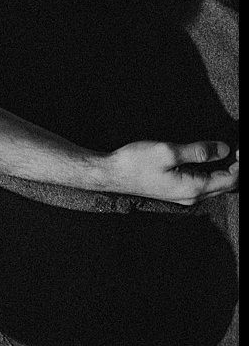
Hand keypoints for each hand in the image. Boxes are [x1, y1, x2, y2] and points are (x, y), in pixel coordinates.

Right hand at [100, 140, 238, 204]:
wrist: (110, 174)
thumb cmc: (135, 162)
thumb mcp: (168, 151)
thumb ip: (199, 151)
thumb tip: (224, 149)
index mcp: (194, 187)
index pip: (231, 179)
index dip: (240, 164)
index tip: (240, 149)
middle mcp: (192, 196)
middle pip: (227, 186)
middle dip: (237, 169)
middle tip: (238, 152)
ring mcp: (183, 195)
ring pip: (216, 187)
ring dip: (227, 173)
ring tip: (230, 156)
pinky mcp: (175, 191)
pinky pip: (204, 186)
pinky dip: (214, 175)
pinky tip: (211, 164)